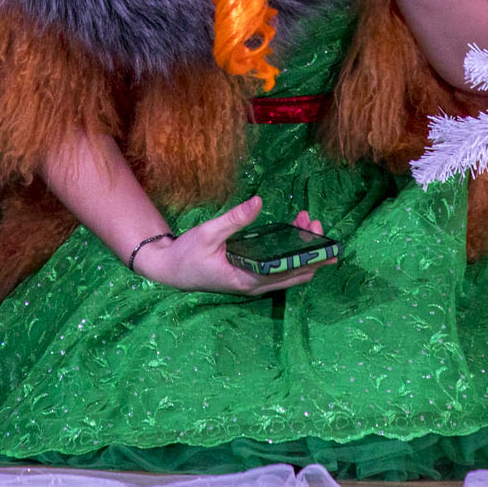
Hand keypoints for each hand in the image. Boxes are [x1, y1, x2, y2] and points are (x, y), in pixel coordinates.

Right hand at [132, 196, 325, 295]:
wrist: (170, 270)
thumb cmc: (188, 254)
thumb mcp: (208, 233)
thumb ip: (234, 219)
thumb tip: (259, 201)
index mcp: (249, 279)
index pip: (290, 272)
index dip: (309, 255)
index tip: (317, 232)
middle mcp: (256, 285)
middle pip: (296, 274)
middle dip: (311, 251)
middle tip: (314, 223)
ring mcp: (254, 282)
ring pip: (288, 272)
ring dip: (302, 251)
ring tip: (306, 223)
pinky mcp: (251, 276)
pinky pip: (278, 268)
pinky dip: (289, 252)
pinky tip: (290, 232)